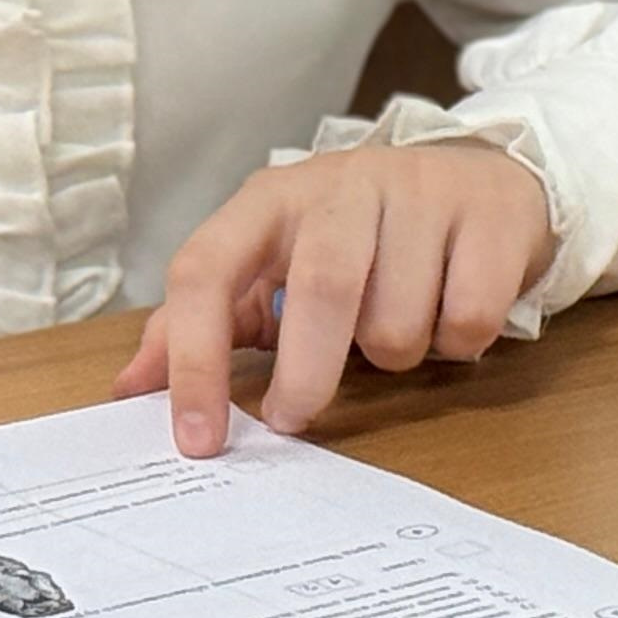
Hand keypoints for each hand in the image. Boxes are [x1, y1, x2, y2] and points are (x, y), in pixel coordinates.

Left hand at [116, 140, 554, 454]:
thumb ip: (196, 323)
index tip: (198, 439)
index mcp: (268, 200)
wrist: (477, 178)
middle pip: (316, 292)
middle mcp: (339, 184)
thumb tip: (129, 388)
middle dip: (306, 377)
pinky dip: (457, 345)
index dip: (193, 359)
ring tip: (396, 328)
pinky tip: (450, 312)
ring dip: (395, 356)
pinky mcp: (487, 214)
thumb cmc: (356, 239)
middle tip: (298, 418)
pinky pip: (468, 319)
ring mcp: (418, 191)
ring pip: (397, 322)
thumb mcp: (268, 266)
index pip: (206, 270)